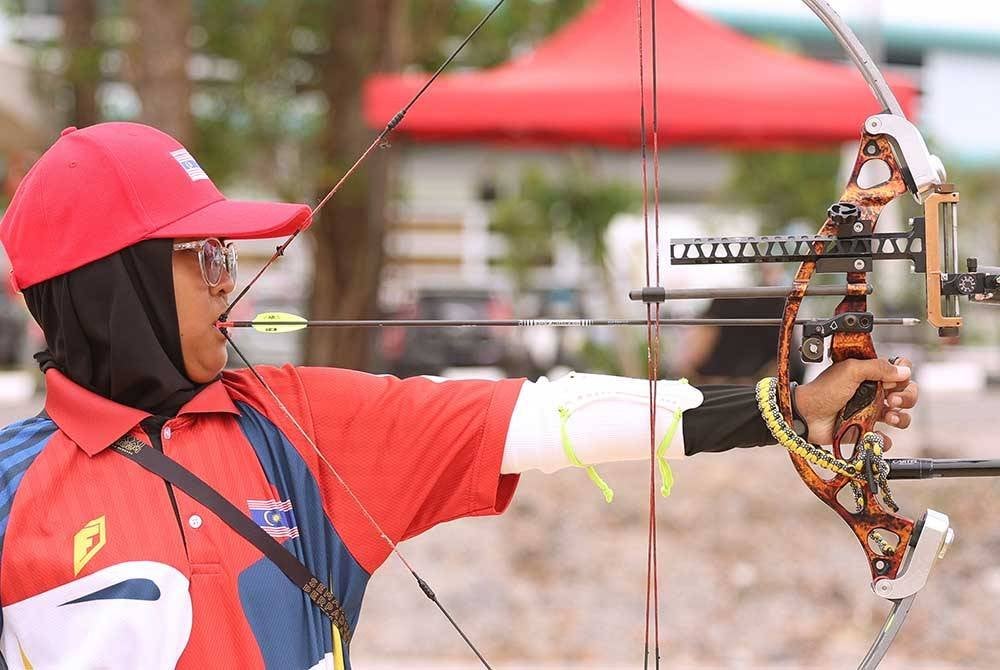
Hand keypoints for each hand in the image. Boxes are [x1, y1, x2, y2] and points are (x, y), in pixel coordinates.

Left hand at [793, 357, 917, 445]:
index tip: (894, 381)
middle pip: (906, 395)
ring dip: (901, 418)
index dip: (903, 377)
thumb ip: (877, 367)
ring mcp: (870, 414)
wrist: (806, 415)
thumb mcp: (850, 370)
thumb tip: (904, 369)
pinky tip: (876, 435)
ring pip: (901, 417)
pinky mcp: (865, 432)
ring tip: (889, 417)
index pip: (899, 374)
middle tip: (893, 400)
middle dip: (907, 397)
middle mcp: (874, 394)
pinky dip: (884, 440)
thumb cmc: (823, 391)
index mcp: (870, 376)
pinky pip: (884, 439)